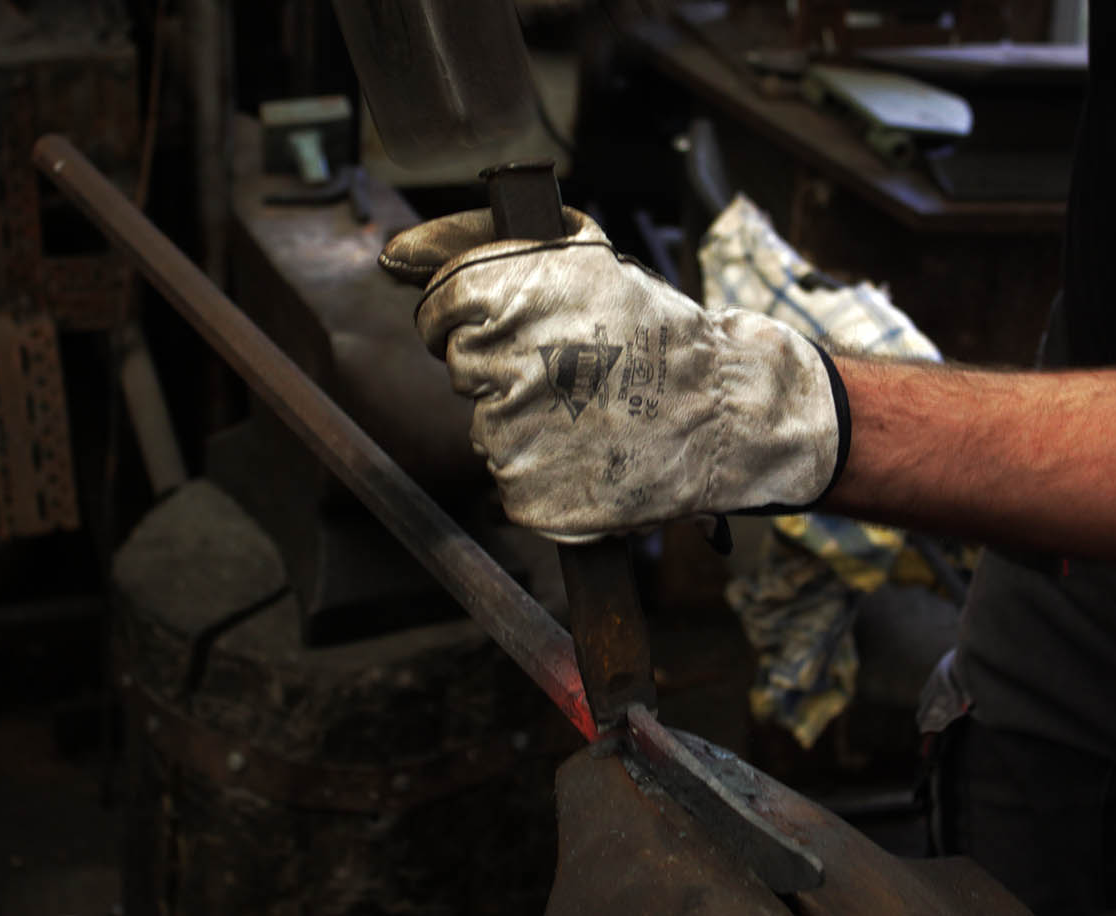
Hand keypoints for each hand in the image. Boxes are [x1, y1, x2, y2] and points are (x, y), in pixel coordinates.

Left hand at [379, 207, 849, 541]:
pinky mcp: (528, 494)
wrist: (724, 413)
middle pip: (466, 370)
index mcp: (509, 294)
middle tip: (576, 373)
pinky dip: (546, 474)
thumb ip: (477, 241)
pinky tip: (591, 454)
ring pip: (488, 431)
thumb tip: (392, 253)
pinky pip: (512, 483)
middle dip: (509, 370)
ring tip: (592, 414)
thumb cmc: (653, 332)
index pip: (439, 308)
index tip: (518, 329)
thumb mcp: (580, 258)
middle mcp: (504, 361)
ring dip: (529, 425)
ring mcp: (513, 435)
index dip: (474, 318)